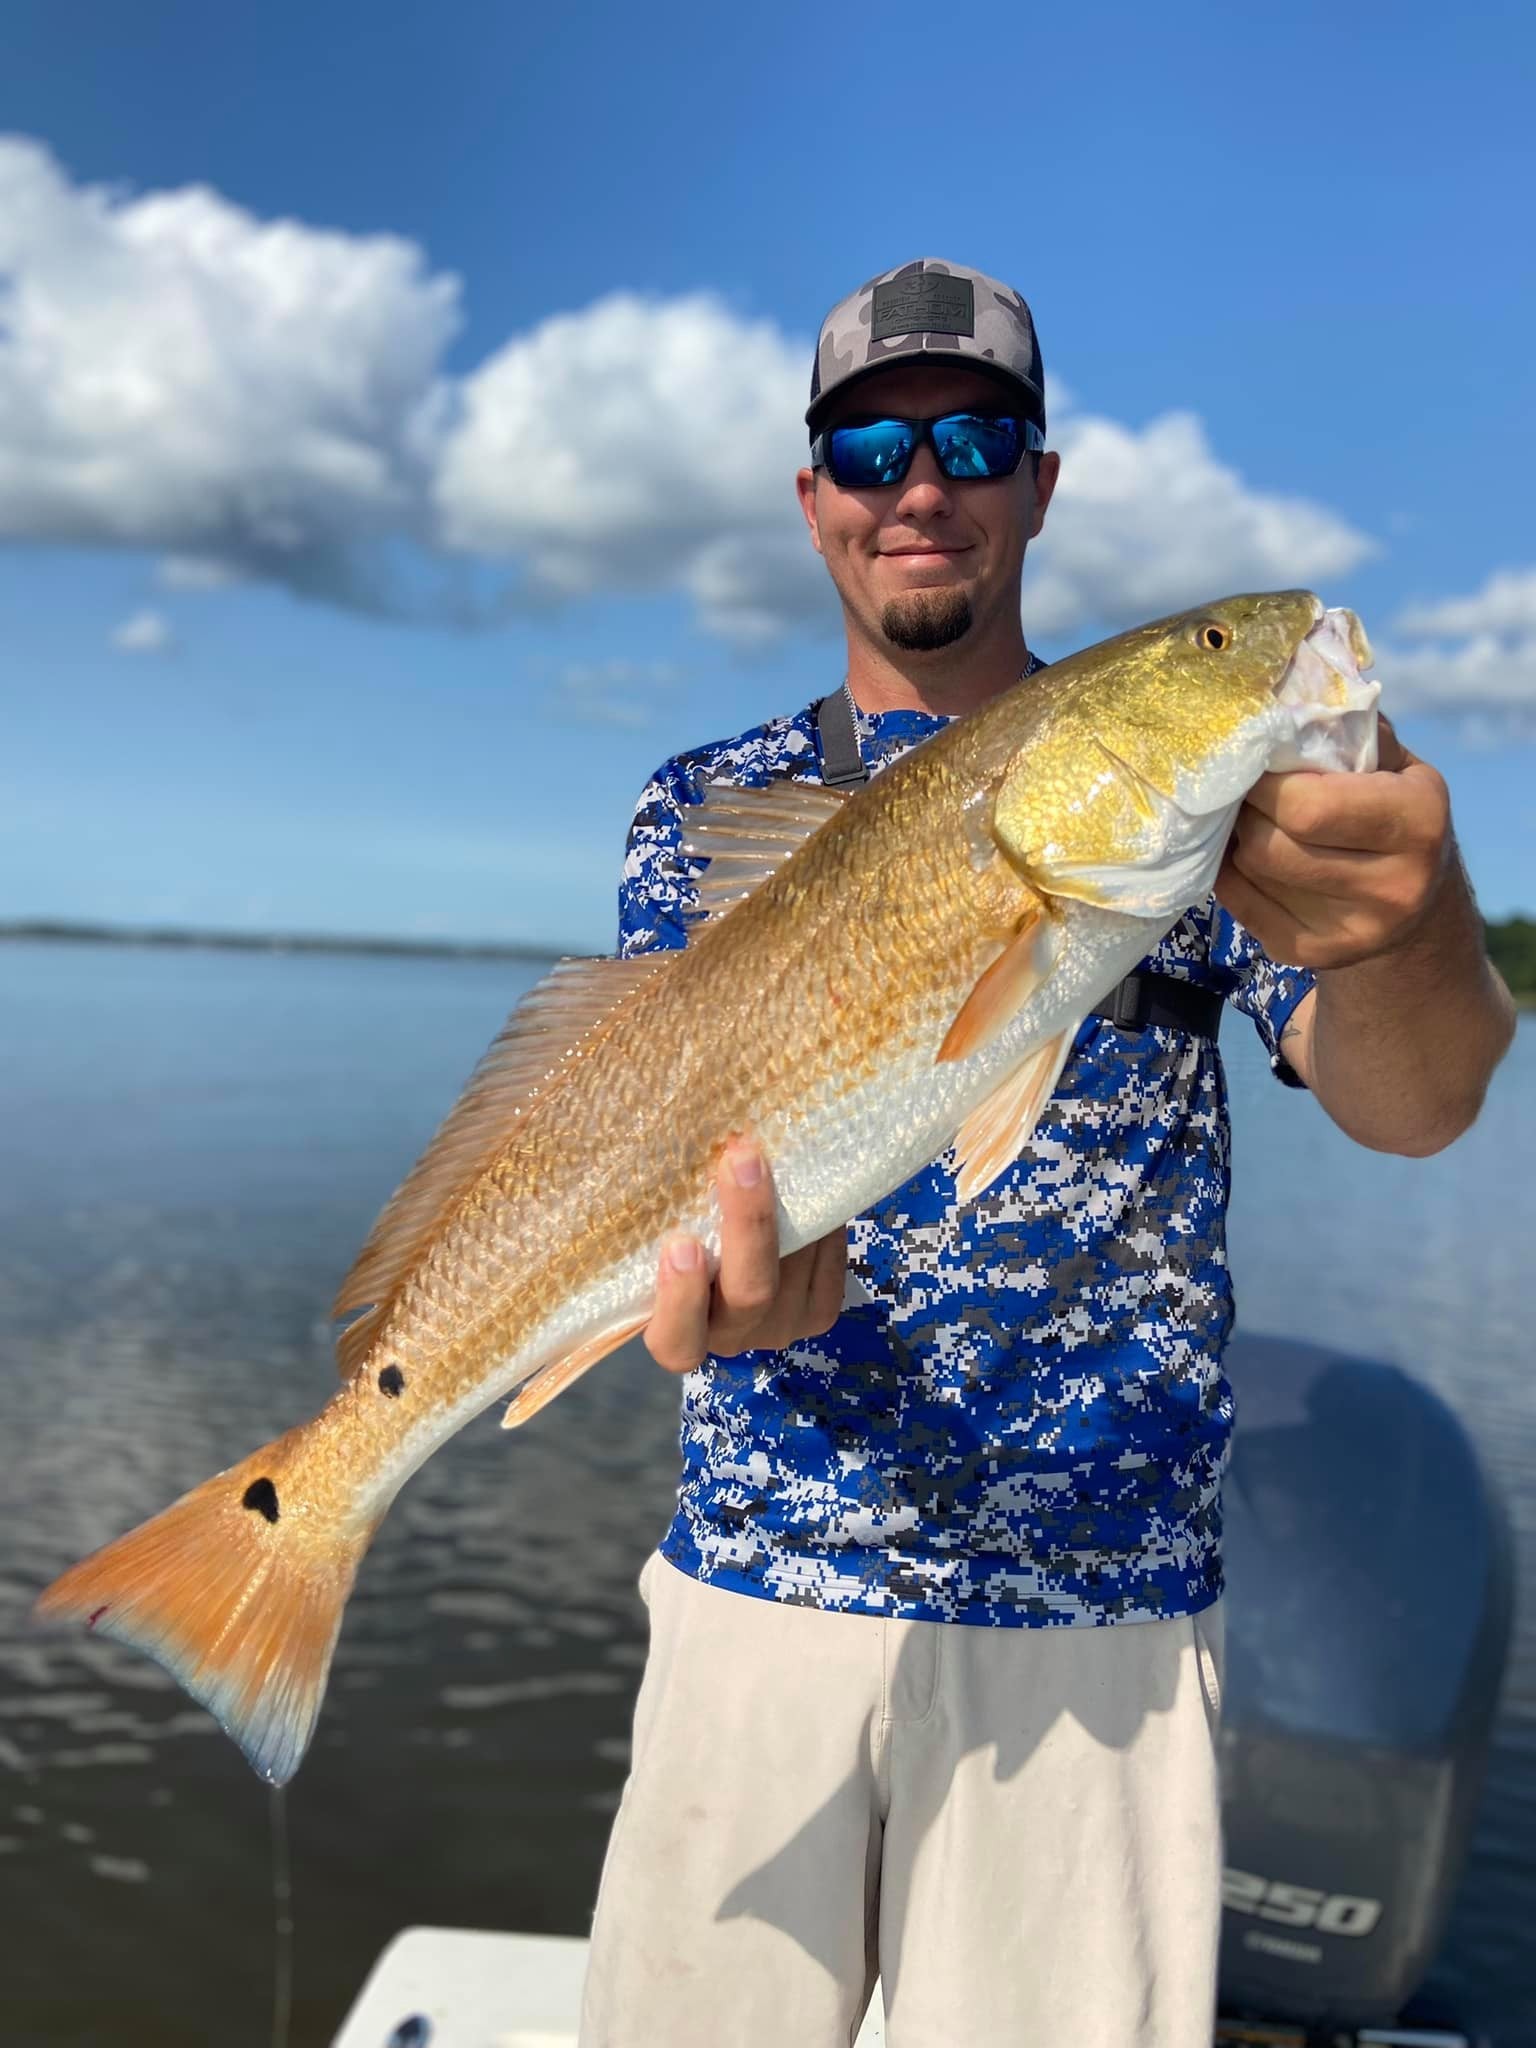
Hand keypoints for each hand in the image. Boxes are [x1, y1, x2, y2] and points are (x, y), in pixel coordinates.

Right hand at [644, 1141, 847, 1373]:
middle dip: (747, 1225)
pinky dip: (817, 1224)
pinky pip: (825, 1267)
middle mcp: (731, 1337)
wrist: (734, 1242)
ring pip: (791, 1274)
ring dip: (785, 1209)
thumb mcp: (659, 1225)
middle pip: (749, 1295)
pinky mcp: (819, 1312)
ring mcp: (781, 1328)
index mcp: (678, 1330)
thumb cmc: (679, 1230)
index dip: (679, 1299)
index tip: (680, 1242)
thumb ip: (651, 1207)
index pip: (676, 1341)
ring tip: (771, 1153)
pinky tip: (802, 1187)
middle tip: (740, 1159)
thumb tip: (617, 1132)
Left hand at [1216, 716, 1455, 970]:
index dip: (1266, 781)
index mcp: (1417, 821)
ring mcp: (1353, 931)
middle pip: (1270, 844)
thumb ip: (1347, 730)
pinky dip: (1230, 872)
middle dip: (1245, 809)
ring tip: (1247, 816)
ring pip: (1250, 871)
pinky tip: (1247, 853)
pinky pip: (1240, 903)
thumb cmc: (1391, 810)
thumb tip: (1279, 695)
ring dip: (1235, 837)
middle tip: (1241, 788)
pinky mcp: (1311, 955)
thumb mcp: (1394, 764)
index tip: (1255, 761)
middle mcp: (1394, 885)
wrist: (1415, 904)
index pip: (1307, 805)